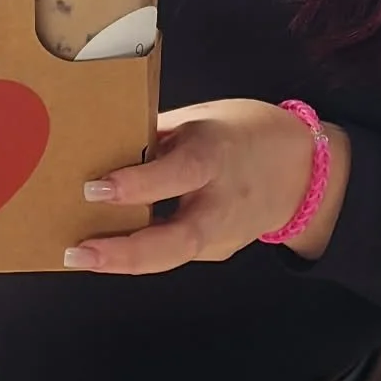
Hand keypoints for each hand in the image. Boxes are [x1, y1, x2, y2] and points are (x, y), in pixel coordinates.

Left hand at [66, 99, 349, 275]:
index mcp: (218, 154)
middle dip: (127, 252)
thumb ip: (155, 136)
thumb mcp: (201, 119)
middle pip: (181, 238)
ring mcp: (224, 233)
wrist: (303, 171)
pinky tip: (105, 249)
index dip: (137, 184)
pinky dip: (139, 252)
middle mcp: (223, 200)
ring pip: (174, 255)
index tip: (93, 188)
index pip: (180, 172)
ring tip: (78, 256)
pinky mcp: (218, 251)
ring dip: (125, 261)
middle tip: (78, 252)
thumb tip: (98, 144)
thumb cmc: (243, 132)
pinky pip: (173, 252)